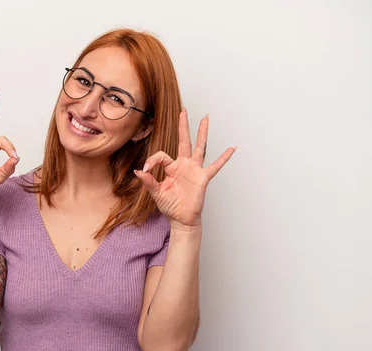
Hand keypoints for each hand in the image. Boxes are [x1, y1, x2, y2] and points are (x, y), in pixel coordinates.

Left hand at [134, 109, 235, 227]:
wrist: (181, 219)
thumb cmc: (170, 206)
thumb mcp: (156, 193)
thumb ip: (149, 181)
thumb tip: (138, 171)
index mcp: (171, 168)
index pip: (162, 156)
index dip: (153, 161)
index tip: (147, 170)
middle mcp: (184, 165)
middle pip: (184, 141)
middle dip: (183, 126)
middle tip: (184, 111)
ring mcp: (195, 170)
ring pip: (200, 147)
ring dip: (202, 133)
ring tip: (205, 118)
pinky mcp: (203, 177)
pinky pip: (215, 166)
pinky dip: (224, 158)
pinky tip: (232, 148)